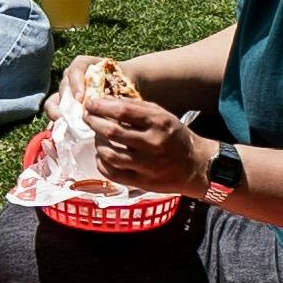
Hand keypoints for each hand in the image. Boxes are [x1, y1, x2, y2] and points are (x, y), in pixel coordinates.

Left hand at [81, 85, 208, 197]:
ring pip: (109, 154)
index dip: (102, 106)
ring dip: (97, 143)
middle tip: (87, 117)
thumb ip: (136, 107)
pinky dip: (102, 163)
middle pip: (112, 132)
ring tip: (96, 136)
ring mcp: (147, 166)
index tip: (90, 103)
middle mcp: (153, 144)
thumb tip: (107, 100)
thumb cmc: (174, 136)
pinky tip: (102, 155)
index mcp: (159, 123)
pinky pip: (112, 173)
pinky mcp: (142, 182)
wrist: (195, 166)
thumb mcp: (162, 115)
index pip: (123, 111)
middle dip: (94, 122)